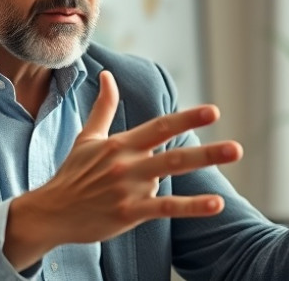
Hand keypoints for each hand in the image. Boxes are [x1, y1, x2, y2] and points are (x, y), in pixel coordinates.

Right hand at [4, 71, 242, 268]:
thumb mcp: (87, 138)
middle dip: (207, 151)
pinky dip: (192, 208)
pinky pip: (165, 209)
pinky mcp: (128, 213)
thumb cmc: (72, 174)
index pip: (159, 127)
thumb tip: (106, 75)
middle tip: (237, 148)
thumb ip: (103, 107)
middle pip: (173, 154)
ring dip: (203, 171)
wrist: (50, 212)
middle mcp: (127, 164)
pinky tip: (215, 205)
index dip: (187, 118)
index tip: (213, 112)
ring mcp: (128, 189)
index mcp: (121, 144)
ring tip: (230, 167)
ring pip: (170, 177)